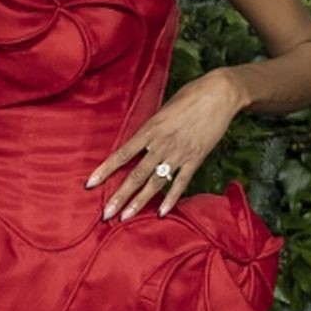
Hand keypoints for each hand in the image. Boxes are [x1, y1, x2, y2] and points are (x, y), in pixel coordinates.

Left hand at [84, 70, 245, 220]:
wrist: (220, 93)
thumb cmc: (190, 96)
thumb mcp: (163, 110)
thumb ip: (151, 129)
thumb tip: (140, 144)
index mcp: (150, 129)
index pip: (122, 154)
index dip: (105, 170)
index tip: (90, 184)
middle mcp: (162, 144)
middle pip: (136, 174)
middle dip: (119, 196)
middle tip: (106, 214)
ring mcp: (179, 153)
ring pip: (155, 183)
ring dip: (139, 202)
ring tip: (125, 217)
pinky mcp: (195, 159)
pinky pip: (181, 183)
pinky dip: (171, 199)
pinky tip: (161, 213)